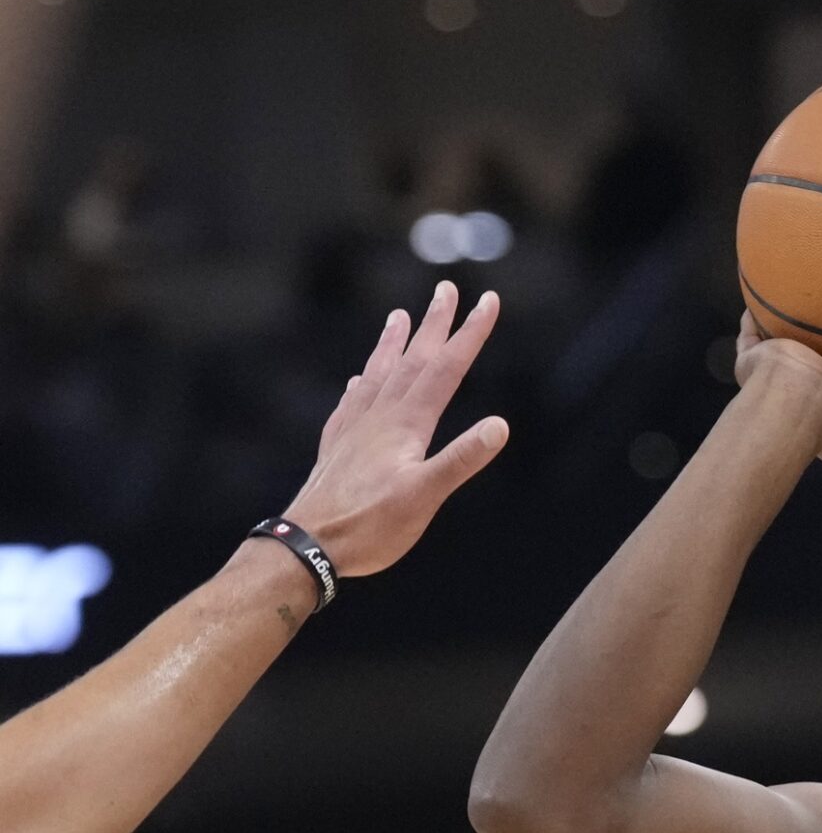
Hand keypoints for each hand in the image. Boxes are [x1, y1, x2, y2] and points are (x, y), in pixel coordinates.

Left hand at [283, 282, 508, 576]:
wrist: (311, 543)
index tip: (487, 301)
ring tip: (399, 316)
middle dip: (434, 324)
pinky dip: (363, 381)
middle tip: (447, 289)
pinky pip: (352, 401)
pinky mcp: (338, 446)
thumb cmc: (371, 527)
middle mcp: (379, 415)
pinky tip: (360, 380)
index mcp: (406, 423)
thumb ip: (460, 459)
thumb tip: (499, 425)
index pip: (445, 368)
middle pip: (412, 359)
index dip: (469, 334)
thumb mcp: (424, 497)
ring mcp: (355, 428)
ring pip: (379, 372)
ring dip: (394, 342)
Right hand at [733, 312, 821, 464]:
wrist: (797, 399)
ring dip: (798, 336)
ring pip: (788, 357)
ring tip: (812, 308)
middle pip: (821, 378)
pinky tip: (773, 290)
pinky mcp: (753, 363)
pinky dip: (759, 318)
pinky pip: (755, 334)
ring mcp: (775, 383)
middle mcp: (804, 405)